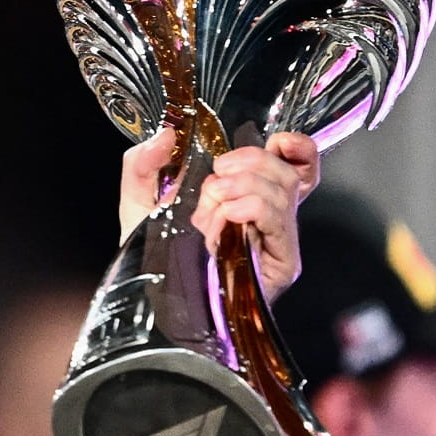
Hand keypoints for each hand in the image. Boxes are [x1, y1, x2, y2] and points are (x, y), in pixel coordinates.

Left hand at [118, 128, 320, 301]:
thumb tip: (166, 134)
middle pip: (287, 171)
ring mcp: (276, 241)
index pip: (296, 163)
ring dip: (242, 187)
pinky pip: (278, 220)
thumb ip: (144, 163)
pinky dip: (250, 208)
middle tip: (214, 179)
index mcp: (247, 197)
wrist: (149, 300)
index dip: (293, 146)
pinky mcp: (280, 264)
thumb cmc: (150, 257)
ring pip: (283, 191)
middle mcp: (268, 218)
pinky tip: (225, 217)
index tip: (271, 141)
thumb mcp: (138, 202)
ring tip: (210, 206)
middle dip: (250, 162)